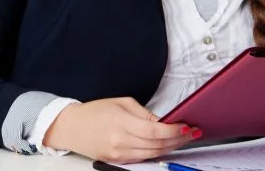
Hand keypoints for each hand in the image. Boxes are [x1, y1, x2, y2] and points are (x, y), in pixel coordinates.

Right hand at [43, 97, 200, 163]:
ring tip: (184, 139)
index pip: (154, 131)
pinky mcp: (117, 161)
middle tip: (193, 132)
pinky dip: (157, 152)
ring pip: (152, 154)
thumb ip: (145, 113)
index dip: (174, 131)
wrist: (71, 127)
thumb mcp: (123, 103)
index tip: (187, 126)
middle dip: (178, 139)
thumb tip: (165, 121)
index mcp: (121, 123)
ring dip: (171, 147)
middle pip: (156, 145)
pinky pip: (142, 159)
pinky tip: (167, 145)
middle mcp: (120, 141)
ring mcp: (118, 154)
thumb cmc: (95, 111)